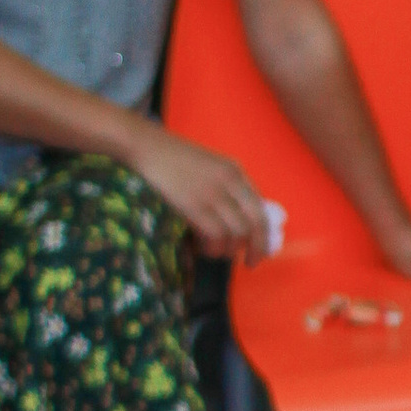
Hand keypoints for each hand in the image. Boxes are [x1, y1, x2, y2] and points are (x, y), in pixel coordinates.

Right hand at [128, 119, 268, 257]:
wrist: (146, 147)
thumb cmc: (173, 160)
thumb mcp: (209, 167)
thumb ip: (227, 187)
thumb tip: (240, 222)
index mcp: (235, 171)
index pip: (261, 208)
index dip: (264, 234)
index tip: (262, 250)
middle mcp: (230, 182)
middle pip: (255, 224)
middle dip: (256, 248)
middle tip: (250, 263)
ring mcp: (212, 193)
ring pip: (236, 233)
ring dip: (228, 250)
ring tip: (216, 252)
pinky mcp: (194, 204)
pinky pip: (216, 234)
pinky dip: (212, 247)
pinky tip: (203, 248)